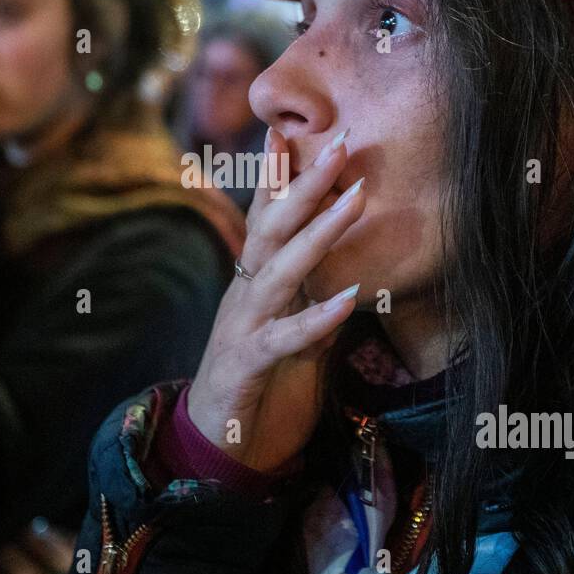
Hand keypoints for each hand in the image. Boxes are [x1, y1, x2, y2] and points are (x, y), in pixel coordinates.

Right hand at [185, 127, 365, 471]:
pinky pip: (284, 338)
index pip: (266, 218)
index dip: (278, 174)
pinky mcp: (247, 365)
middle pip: (273, 227)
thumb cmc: (260, 384)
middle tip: (343, 141)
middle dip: (306, 182)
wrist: (218, 447)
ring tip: (356, 199)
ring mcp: (242, 326)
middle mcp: (245, 294)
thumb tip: (345, 268)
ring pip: (280, 270)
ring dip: (319, 233)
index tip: (291, 127)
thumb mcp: (294, 331)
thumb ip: (311, 297)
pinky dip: (317, 319)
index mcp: (254, 282)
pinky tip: (349, 301)